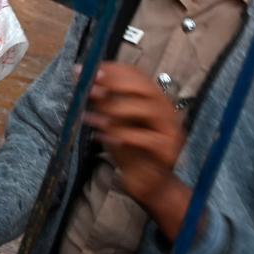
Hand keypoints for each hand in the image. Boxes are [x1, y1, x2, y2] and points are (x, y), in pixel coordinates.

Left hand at [82, 62, 184, 206]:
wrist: (147, 183)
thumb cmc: (129, 149)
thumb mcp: (112, 121)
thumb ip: (103, 101)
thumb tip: (82, 76)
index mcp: (153, 99)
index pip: (137, 75)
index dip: (113, 70)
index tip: (89, 70)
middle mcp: (165, 110)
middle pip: (145, 88)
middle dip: (115, 84)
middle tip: (91, 88)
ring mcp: (170, 129)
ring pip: (147, 109)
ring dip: (114, 110)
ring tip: (92, 119)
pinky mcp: (168, 150)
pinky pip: (144, 138)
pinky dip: (120, 136)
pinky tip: (103, 138)